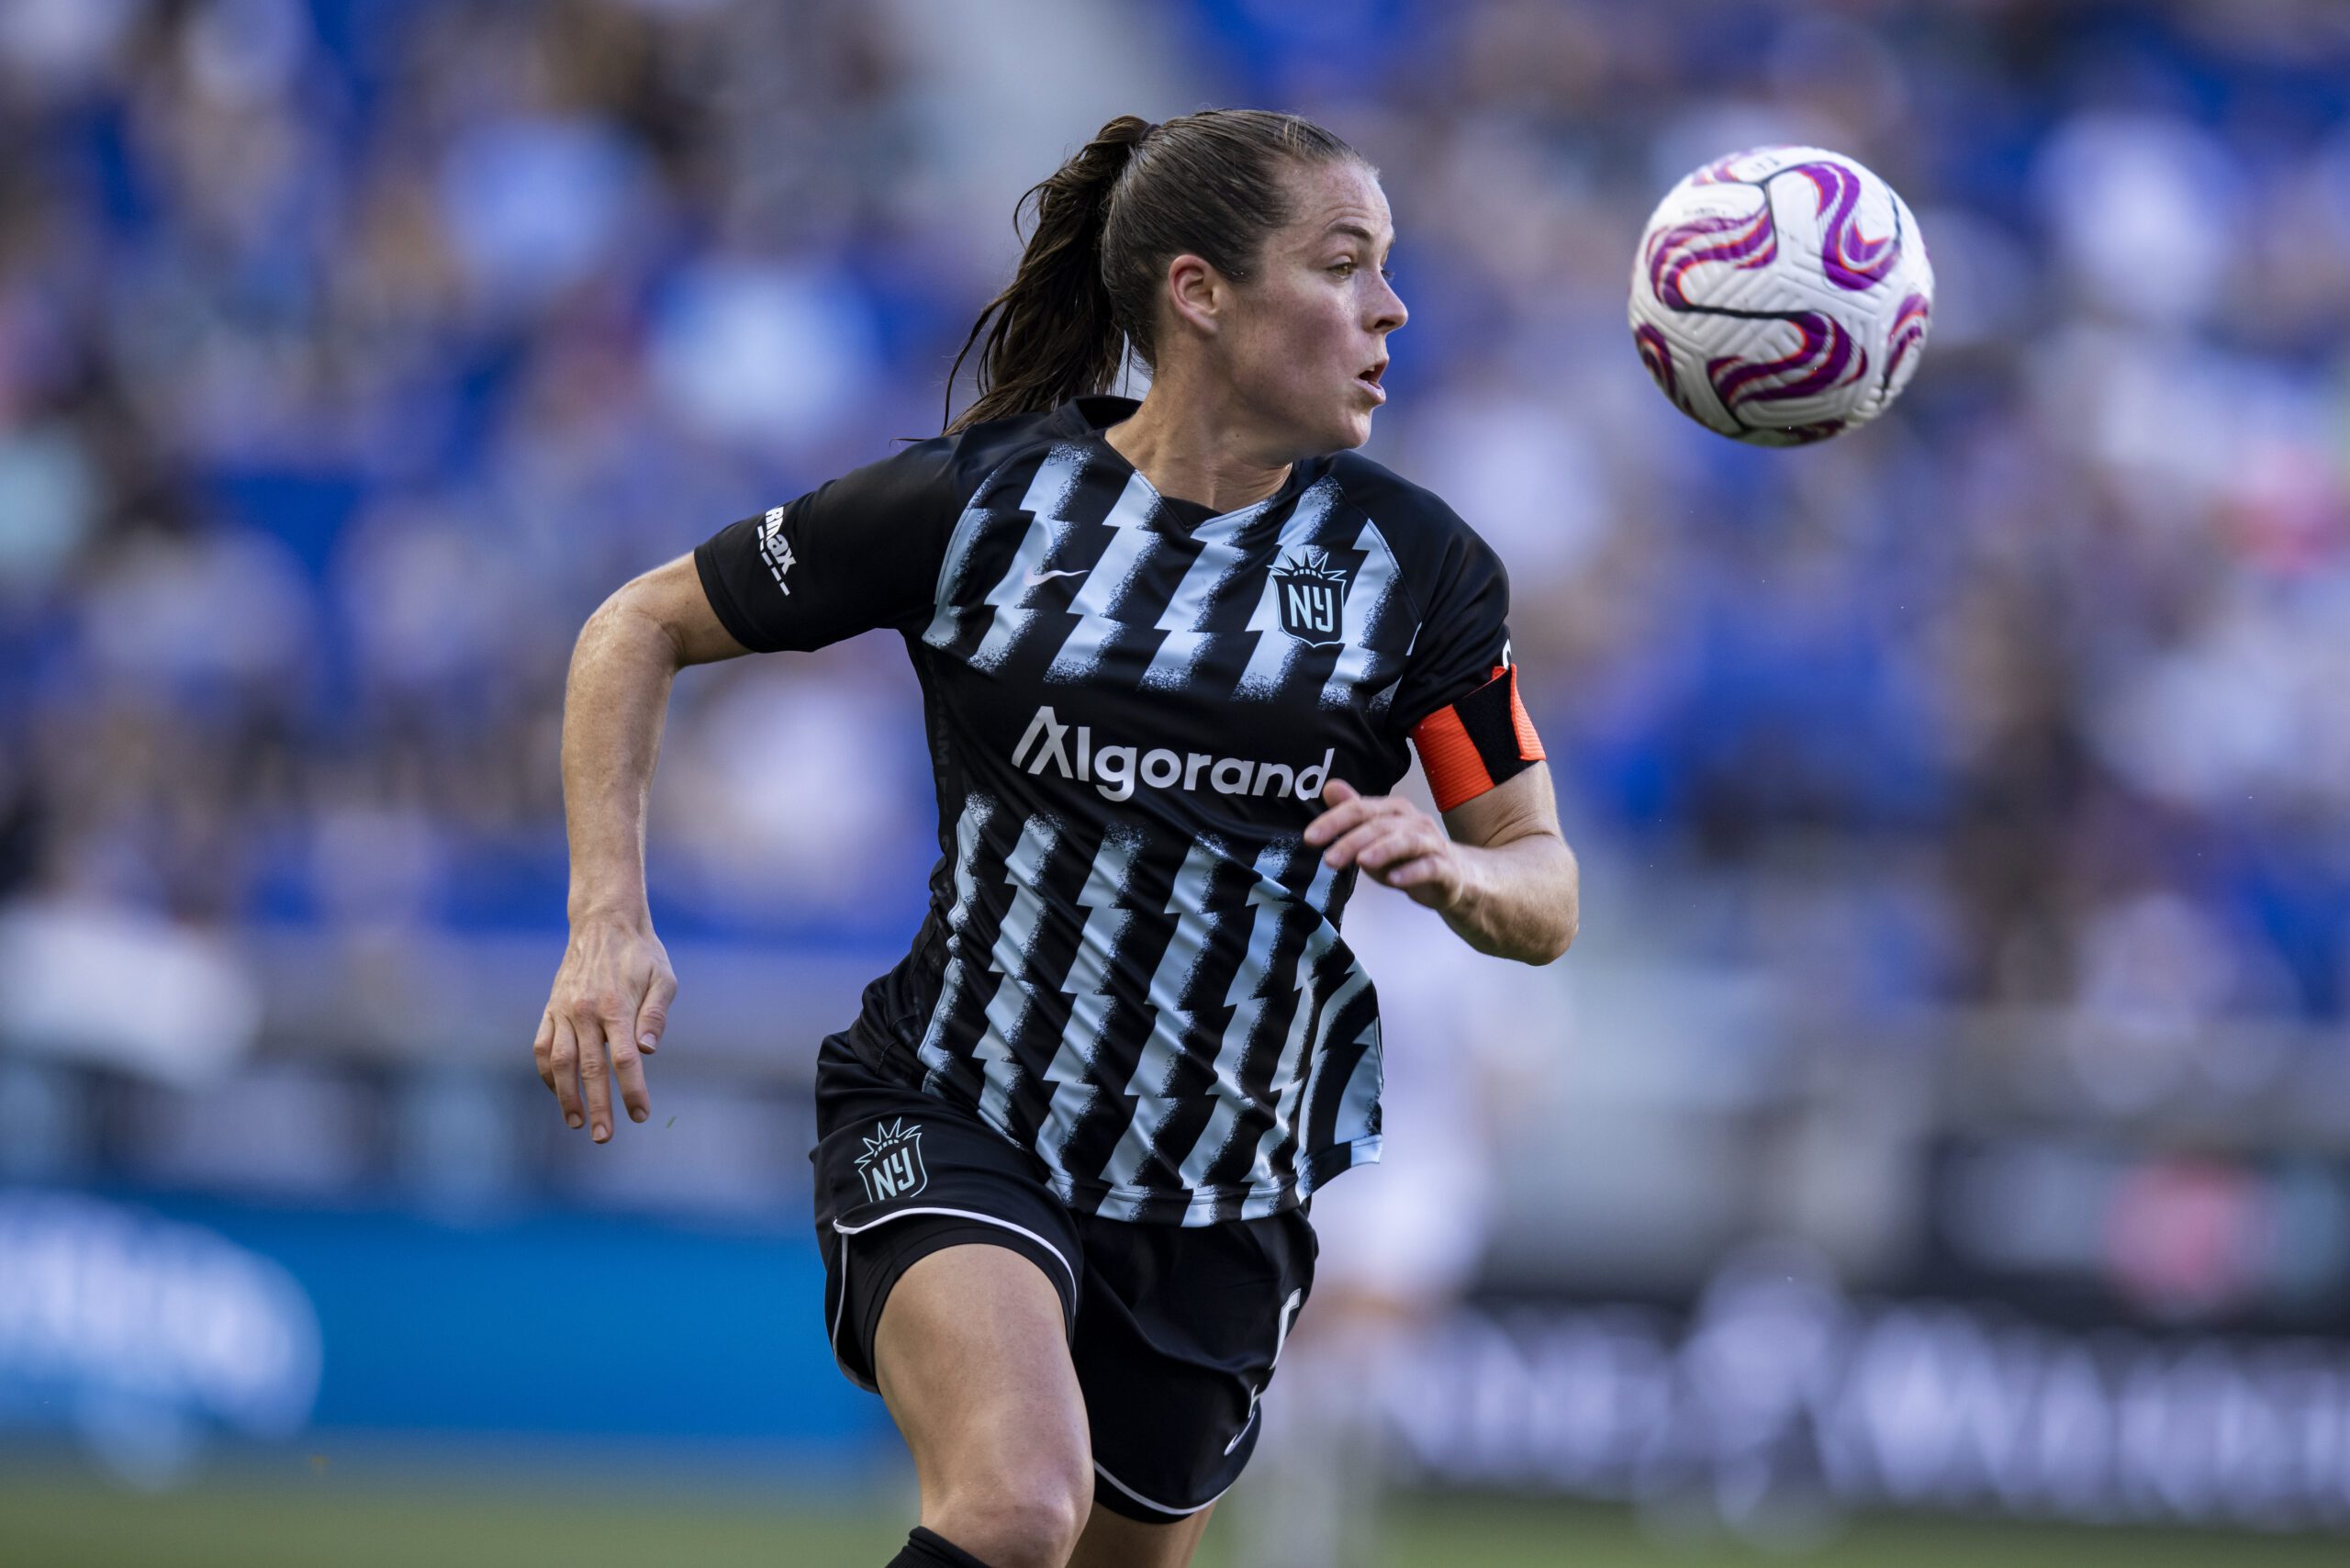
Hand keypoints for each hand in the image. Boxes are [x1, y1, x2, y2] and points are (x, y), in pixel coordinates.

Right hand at [533, 913, 675, 1141]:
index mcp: (617, 1007)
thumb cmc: (641, 954)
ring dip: (565, 1096)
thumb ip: (656, 1015)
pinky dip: (546, 1072)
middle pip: (590, 1069)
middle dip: (597, 1106)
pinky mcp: (550, 1008)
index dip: (632, 1090)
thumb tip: (649, 1052)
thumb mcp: (664, 978)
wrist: (604, 922)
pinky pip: (541, 1046)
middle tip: (603, 1137)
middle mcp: (586, 1012)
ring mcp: (564, 1011)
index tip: (640, 1115)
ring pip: (559, 1062)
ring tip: (574, 1122)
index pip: (624, 1060)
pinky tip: (557, 1091)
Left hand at [1301, 777, 1468, 911]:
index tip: (1310, 838)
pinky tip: (1395, 880)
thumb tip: (1329, 787)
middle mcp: (1413, 822)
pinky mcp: (1445, 869)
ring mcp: (1432, 844)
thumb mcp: (1374, 835)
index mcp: (1393, 810)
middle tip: (1328, 859)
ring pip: (1406, 842)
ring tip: (1362, 862)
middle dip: (1352, 841)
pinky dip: (1412, 873)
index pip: (1359, 809)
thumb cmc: (1406, 856)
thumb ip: (1353, 813)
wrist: (1453, 878)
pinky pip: (1430, 867)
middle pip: (1379, 826)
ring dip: (1383, 850)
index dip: (1333, 822)